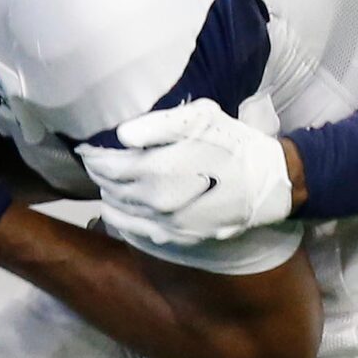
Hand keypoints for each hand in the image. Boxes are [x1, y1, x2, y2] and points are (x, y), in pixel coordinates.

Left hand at [77, 99, 295, 243]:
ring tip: (105, 183)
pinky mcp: (180, 237)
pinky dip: (123, 220)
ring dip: (109, 196)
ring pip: (121, 212)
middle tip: (94, 162)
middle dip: (100, 175)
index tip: (88, 148)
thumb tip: (121, 135)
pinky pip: (139, 232)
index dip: (94, 156)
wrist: (269, 184)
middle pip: (112, 188)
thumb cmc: (235, 145)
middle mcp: (156, 202)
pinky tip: (118, 211)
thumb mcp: (201, 120)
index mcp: (157, 170)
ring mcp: (168, 224)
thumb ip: (158, 125)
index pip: (109, 165)